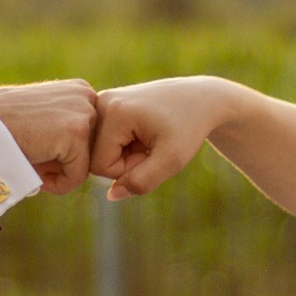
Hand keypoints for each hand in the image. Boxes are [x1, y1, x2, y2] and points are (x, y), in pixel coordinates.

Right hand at [0, 79, 98, 194]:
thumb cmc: (2, 123)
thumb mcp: (41, 116)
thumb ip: (64, 127)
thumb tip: (85, 156)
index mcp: (79, 91)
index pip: (90, 136)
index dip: (65, 153)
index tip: (39, 151)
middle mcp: (86, 96)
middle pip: (91, 149)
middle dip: (65, 162)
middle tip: (36, 159)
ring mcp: (84, 112)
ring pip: (86, 163)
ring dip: (60, 172)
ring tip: (34, 162)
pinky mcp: (77, 132)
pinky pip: (77, 176)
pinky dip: (58, 184)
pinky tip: (37, 174)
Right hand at [91, 77, 232, 200]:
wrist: (199, 99)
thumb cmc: (188, 127)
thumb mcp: (172, 159)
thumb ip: (143, 181)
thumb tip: (111, 196)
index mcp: (112, 111)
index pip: (100, 165)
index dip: (128, 170)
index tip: (152, 153)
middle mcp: (100, 101)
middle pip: (96, 157)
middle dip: (125, 162)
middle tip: (151, 146)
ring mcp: (100, 101)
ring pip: (99, 150)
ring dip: (125, 154)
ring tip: (148, 139)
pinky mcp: (104, 104)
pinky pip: (103, 141)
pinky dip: (123, 144)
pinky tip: (142, 133)